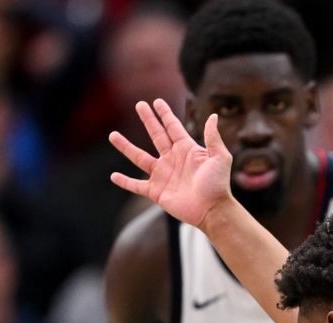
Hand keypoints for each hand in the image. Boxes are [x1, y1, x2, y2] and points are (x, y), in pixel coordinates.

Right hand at [109, 98, 233, 229]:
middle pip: (156, 135)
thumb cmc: (218, 185)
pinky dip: (125, 182)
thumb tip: (213, 116)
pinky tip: (114, 176)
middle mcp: (172, 160)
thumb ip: (213, 137)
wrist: (212, 210)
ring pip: (139, 157)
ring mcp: (163, 175)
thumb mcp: (220, 157)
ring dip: (126, 147)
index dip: (165, 114)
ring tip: (112, 135)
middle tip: (139, 105)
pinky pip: (136, 186)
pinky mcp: (156, 192)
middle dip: (148, 120)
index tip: (157, 102)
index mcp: (187, 149)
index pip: (173, 127)